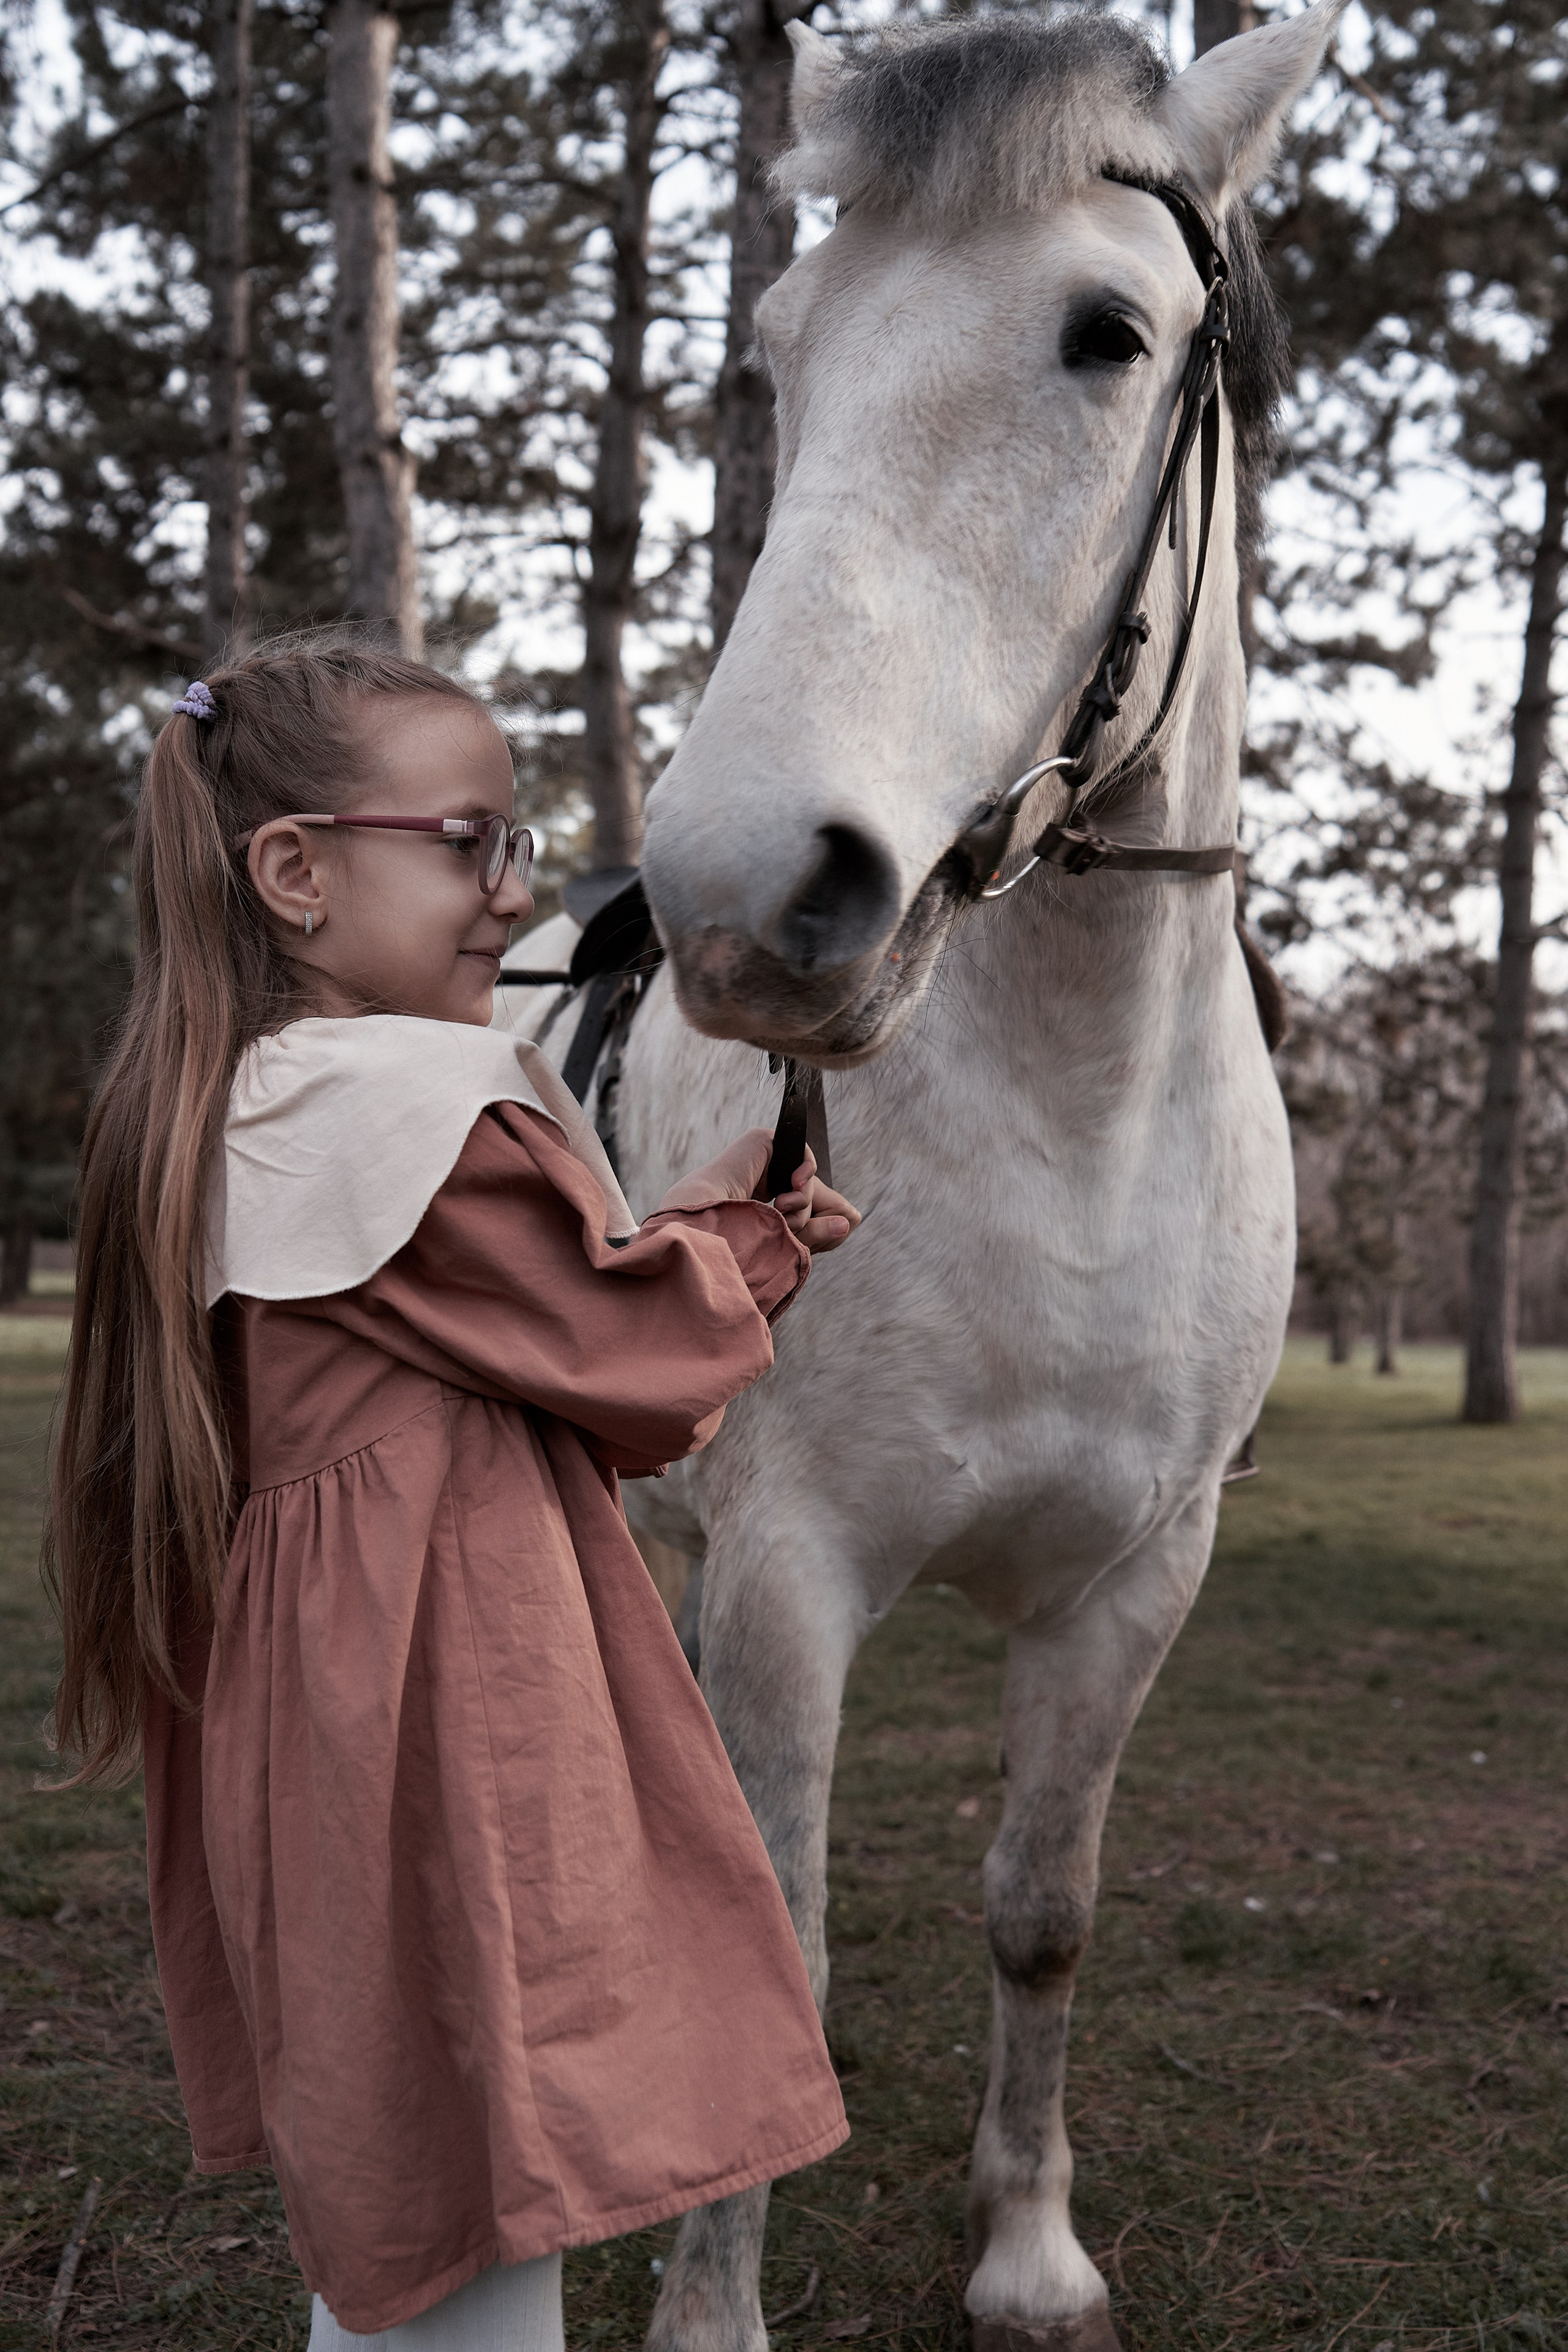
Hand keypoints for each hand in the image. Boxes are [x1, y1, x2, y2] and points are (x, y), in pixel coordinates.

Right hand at [656, 1133, 861, 1254]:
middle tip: (790, 1228)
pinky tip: (788, 1190)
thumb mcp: (786, 1244)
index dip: (820, 1233)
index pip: (814, 1218)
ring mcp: (764, 1165)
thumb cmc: (736, 1243)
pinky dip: (805, 1179)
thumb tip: (853, 1219)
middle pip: (819, 1203)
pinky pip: (806, 1159)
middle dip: (812, 1221)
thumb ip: (820, 1232)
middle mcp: (765, 1188)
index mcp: (763, 1213)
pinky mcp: (763, 1142)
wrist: (707, 1226)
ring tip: (779, 1212)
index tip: (804, 1242)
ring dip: (803, 1207)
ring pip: (811, 1186)